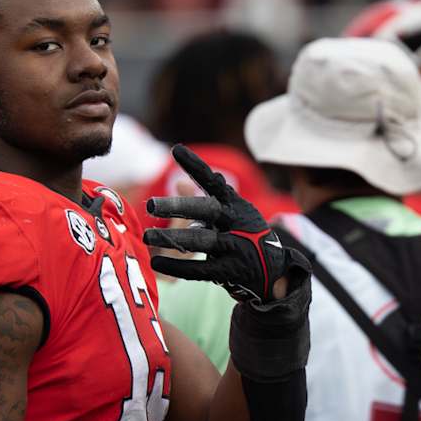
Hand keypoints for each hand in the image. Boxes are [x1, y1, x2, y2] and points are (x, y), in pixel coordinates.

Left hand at [143, 145, 310, 305]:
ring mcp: (236, 247)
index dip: (195, 165)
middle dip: (179, 207)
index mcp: (234, 204)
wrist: (273, 270)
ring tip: (147, 237)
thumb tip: (179, 183)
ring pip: (201, 240)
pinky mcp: (231, 271)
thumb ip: (204, 199)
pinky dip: (177, 267)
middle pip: (206, 210)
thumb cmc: (243, 235)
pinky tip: (156, 264)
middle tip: (152, 204)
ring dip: (172, 238)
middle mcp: (236, 222)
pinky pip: (200, 269)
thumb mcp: (230, 213)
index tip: (176, 149)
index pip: (213, 181)